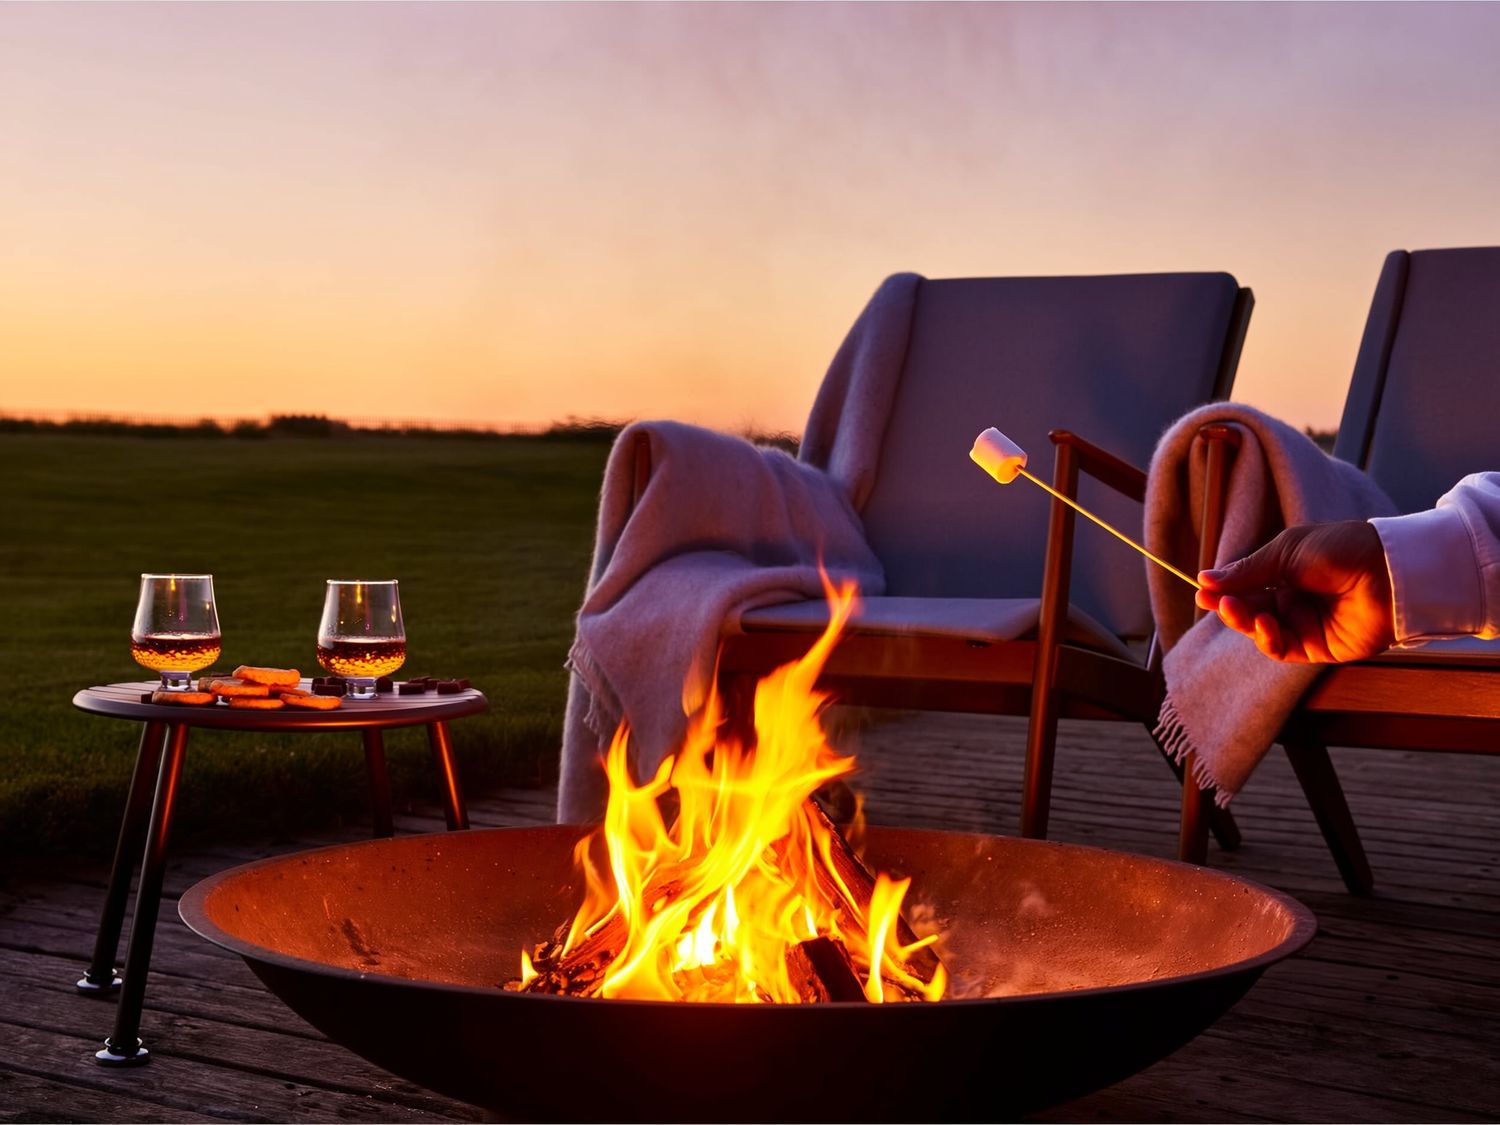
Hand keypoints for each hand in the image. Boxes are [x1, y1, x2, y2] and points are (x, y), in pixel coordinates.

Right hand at [1195, 521, 1394, 662]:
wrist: (1388, 572)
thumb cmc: (1342, 550)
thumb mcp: (1287, 552)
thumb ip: (1247, 571)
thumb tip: (1205, 579)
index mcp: (1287, 572)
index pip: (1246, 585)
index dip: (1224, 590)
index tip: (1202, 590)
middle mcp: (1294, 599)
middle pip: (1249, 610)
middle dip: (1229, 607)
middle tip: (1212, 603)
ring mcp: (1304, 624)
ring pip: (1259, 630)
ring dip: (1243, 622)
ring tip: (1236, 610)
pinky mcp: (1316, 647)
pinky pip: (1281, 648)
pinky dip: (1266, 639)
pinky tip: (1263, 625)